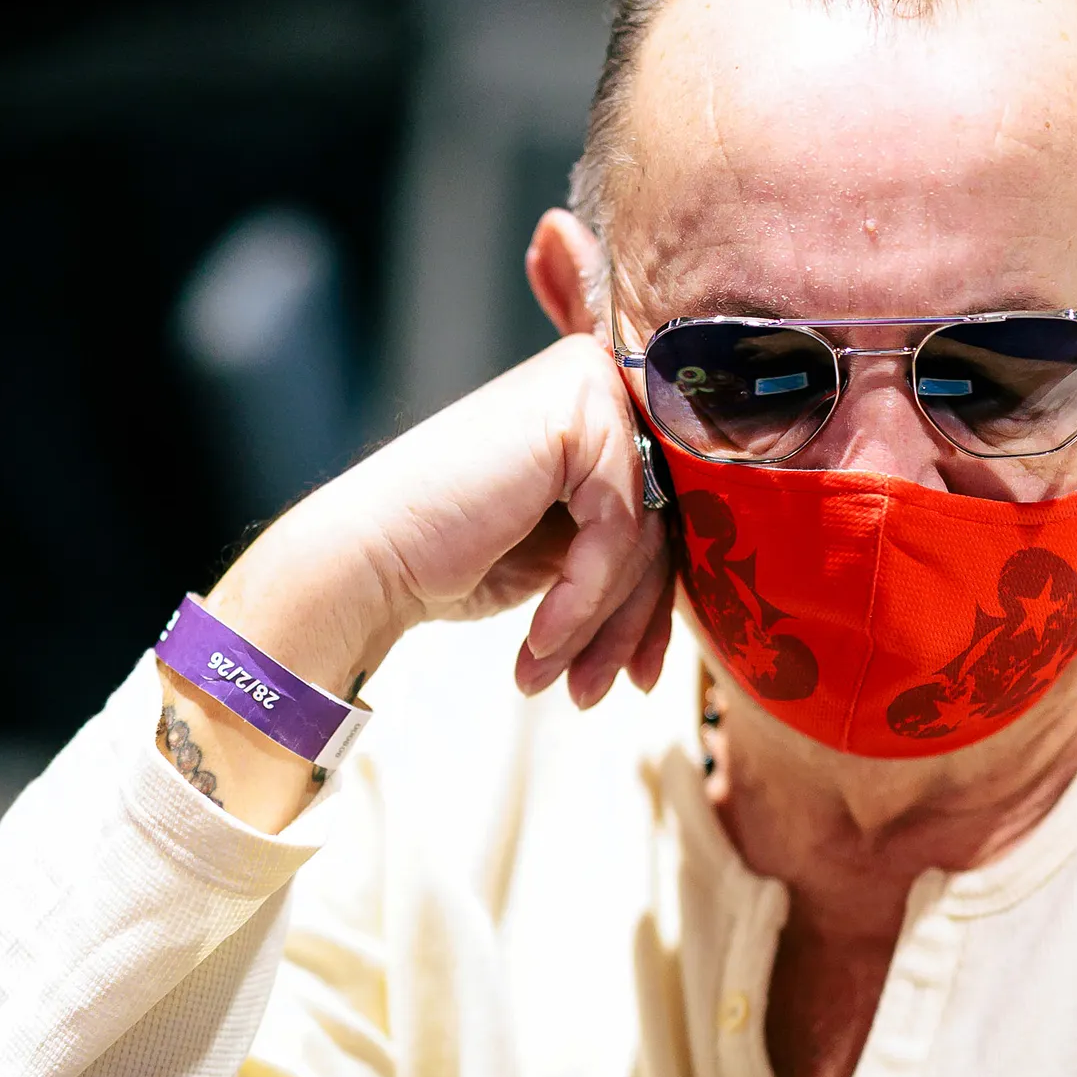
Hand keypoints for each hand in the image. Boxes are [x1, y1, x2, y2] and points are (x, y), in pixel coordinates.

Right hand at [211, 332, 673, 713]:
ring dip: (603, 625)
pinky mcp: (581, 416)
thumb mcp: (563, 553)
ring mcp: (593, 389)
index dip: (652, 607)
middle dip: (632, 626)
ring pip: (649, 536)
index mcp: (600, 410)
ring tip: (565, 683)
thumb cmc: (454, 561)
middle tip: (598, 693)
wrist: (367, 561)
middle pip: (665, 526)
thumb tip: (709, 588)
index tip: (636, 679)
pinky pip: (621, 530)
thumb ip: (629, 547)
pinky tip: (540, 645)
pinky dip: (584, 599)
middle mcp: (602, 383)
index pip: (664, 518)